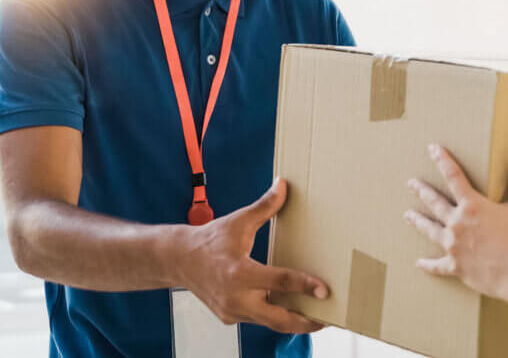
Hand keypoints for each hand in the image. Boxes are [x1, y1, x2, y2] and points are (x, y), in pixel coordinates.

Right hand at [178, 177, 328, 333]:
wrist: (179, 260)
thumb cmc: (209, 240)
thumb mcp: (239, 221)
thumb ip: (265, 206)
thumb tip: (283, 185)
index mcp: (240, 272)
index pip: (280, 281)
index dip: (305, 285)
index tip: (325, 290)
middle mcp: (236, 297)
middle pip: (279, 319)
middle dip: (305, 322)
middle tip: (328, 318)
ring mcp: (232, 311)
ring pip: (269, 322)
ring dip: (293, 321)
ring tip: (317, 317)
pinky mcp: (230, 317)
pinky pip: (258, 319)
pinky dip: (275, 315)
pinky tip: (292, 309)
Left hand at [404, 145, 507, 301]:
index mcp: (472, 206)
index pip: (454, 176)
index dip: (442, 160)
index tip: (432, 149)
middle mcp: (457, 223)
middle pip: (435, 202)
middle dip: (422, 191)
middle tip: (410, 184)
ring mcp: (453, 246)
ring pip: (430, 230)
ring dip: (418, 221)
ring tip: (408, 215)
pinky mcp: (455, 266)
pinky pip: (437, 265)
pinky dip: (428, 264)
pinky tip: (419, 263)